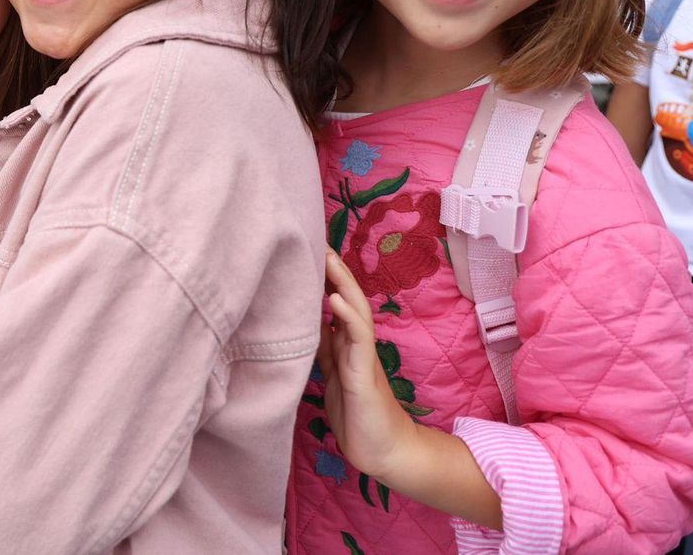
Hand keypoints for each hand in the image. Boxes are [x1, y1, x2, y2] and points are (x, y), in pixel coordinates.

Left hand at [317, 250, 417, 482]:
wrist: (384, 452)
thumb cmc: (358, 415)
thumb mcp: (333, 375)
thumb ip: (325, 349)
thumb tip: (312, 321)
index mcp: (347, 345)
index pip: (338, 302)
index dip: (325, 277)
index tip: (308, 248)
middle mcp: (357, 346)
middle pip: (349, 298)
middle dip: (334, 270)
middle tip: (317, 239)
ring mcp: (363, 359)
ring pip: (356, 312)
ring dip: (342, 283)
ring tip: (328, 257)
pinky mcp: (363, 376)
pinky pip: (357, 341)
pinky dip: (347, 317)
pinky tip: (335, 298)